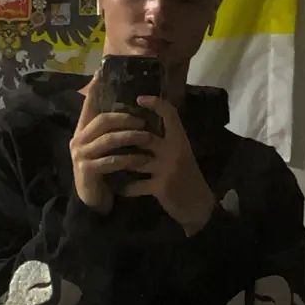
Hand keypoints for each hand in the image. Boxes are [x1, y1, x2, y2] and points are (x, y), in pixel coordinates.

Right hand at [70, 77, 154, 213]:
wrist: (93, 200)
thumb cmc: (103, 171)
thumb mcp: (106, 148)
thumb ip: (111, 131)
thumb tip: (128, 108)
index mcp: (82, 131)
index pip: (88, 105)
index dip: (95, 89)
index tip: (102, 73)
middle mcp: (78, 140)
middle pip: (102, 120)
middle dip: (125, 118)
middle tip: (144, 119)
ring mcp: (81, 156)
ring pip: (108, 140)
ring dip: (130, 137)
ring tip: (147, 137)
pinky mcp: (87, 170)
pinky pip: (111, 161)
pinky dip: (128, 159)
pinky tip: (142, 159)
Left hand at [121, 96, 215, 235]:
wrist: (199, 205)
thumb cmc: (188, 177)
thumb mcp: (181, 154)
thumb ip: (166, 141)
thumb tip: (142, 128)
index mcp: (180, 139)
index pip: (170, 114)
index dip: (155, 103)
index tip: (139, 98)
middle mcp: (174, 150)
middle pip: (144, 136)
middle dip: (124, 137)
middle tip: (107, 137)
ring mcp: (167, 168)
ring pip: (135, 160)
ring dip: (119, 163)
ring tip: (106, 163)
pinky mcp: (161, 186)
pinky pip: (136, 185)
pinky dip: (127, 188)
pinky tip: (120, 190)